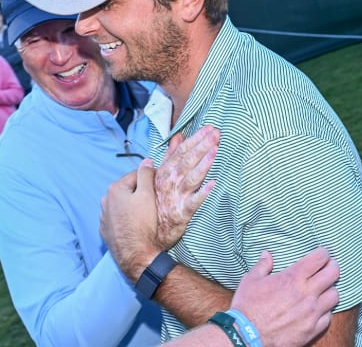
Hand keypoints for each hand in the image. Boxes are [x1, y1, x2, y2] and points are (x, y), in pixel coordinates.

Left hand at [100, 160, 160, 281]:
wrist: (136, 255)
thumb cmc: (144, 224)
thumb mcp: (148, 195)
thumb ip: (146, 175)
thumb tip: (146, 161)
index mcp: (115, 189)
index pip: (135, 175)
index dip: (149, 180)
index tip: (157, 188)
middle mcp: (105, 201)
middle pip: (127, 190)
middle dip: (139, 194)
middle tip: (153, 204)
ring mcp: (104, 217)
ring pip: (122, 205)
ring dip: (131, 207)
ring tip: (144, 217)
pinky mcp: (105, 231)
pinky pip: (117, 219)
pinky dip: (125, 220)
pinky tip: (135, 226)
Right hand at [154, 125, 218, 248]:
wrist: (145, 232)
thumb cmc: (154, 201)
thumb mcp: (159, 175)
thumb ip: (170, 155)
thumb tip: (178, 136)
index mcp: (165, 172)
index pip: (181, 152)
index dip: (195, 139)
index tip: (209, 128)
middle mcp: (170, 182)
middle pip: (188, 161)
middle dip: (202, 146)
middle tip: (216, 133)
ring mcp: (176, 197)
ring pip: (191, 177)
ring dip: (203, 163)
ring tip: (215, 150)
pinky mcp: (182, 213)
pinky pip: (193, 202)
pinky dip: (203, 193)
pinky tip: (213, 184)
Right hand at [231, 249, 339, 346]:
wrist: (247, 336)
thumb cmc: (247, 307)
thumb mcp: (250, 280)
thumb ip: (262, 265)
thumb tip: (266, 254)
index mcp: (292, 278)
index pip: (319, 259)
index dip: (323, 253)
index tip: (322, 253)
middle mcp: (307, 294)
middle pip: (333, 274)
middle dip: (333, 266)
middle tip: (329, 266)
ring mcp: (312, 312)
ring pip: (334, 295)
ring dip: (330, 289)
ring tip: (324, 288)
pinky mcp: (313, 329)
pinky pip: (328, 316)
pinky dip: (325, 310)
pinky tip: (318, 308)